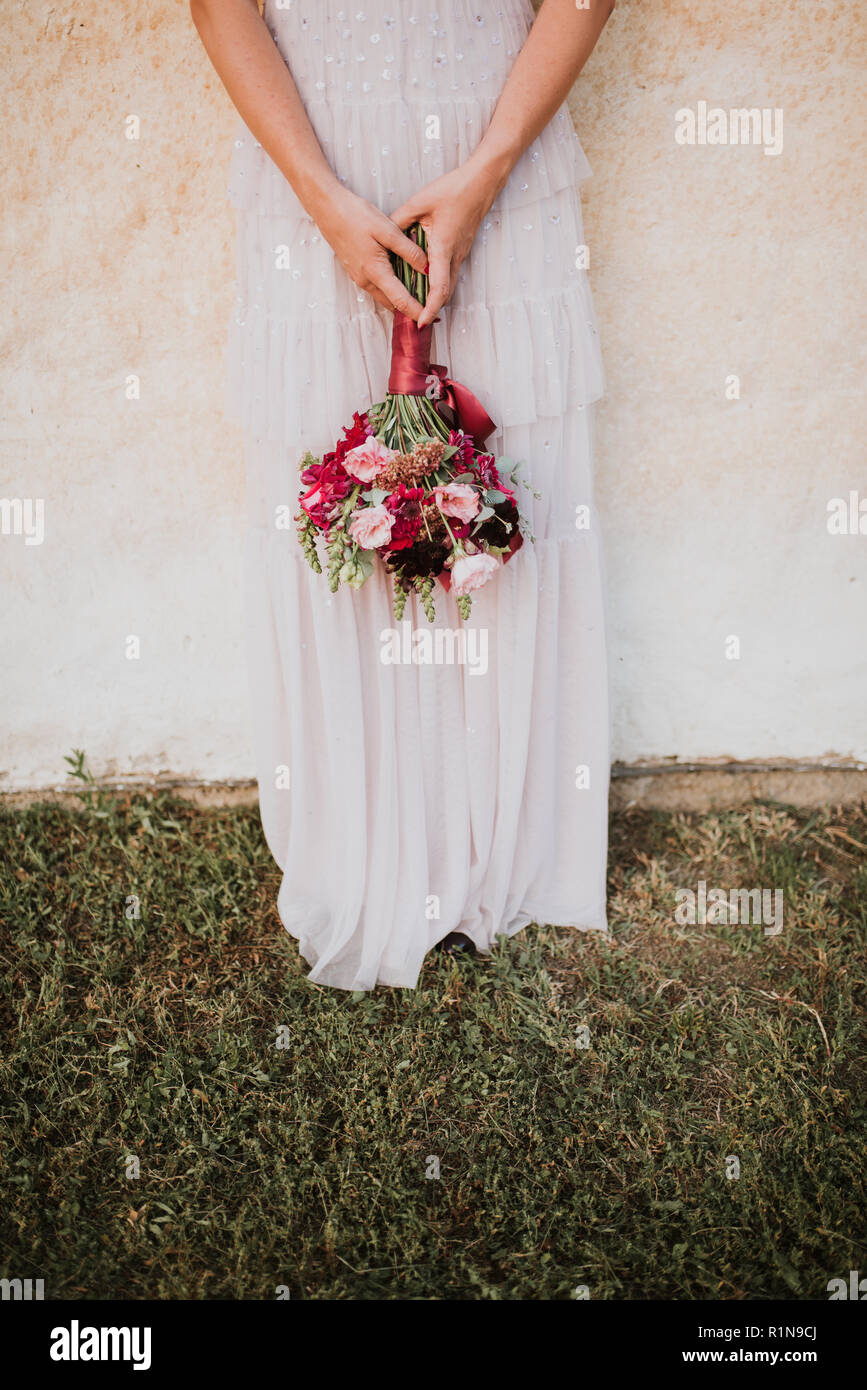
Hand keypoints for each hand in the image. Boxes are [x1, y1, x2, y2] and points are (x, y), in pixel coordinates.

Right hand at [312, 184, 428, 321]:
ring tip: (418, 297)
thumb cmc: (356, 216)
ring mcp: (358, 277)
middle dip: (409, 310)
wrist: (328, 209)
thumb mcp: (387, 230)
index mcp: (375, 271)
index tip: (430, 319)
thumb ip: (408, 251)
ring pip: (384, 296)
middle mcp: (365, 280)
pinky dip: (390, 289)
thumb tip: (426, 268)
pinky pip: (376, 286)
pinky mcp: (355, 270)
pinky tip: (400, 280)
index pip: (400, 301)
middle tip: (428, 310)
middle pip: (392, 304)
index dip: (416, 312)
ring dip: (399, 300)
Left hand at [390, 153, 508, 326]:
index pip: (438, 288)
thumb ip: (399, 220)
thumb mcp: (419, 202)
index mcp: (443, 247)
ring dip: (434, 298)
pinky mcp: (461, 249)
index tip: (420, 322)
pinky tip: (425, 284)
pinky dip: (438, 285)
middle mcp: (455, 255)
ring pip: (448, 284)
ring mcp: (460, 253)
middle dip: (430, 310)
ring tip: (417, 308)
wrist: (481, 183)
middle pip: (445, 293)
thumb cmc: (453, 190)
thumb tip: (383, 234)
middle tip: (414, 322)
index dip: (429, 308)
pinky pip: (449, 273)